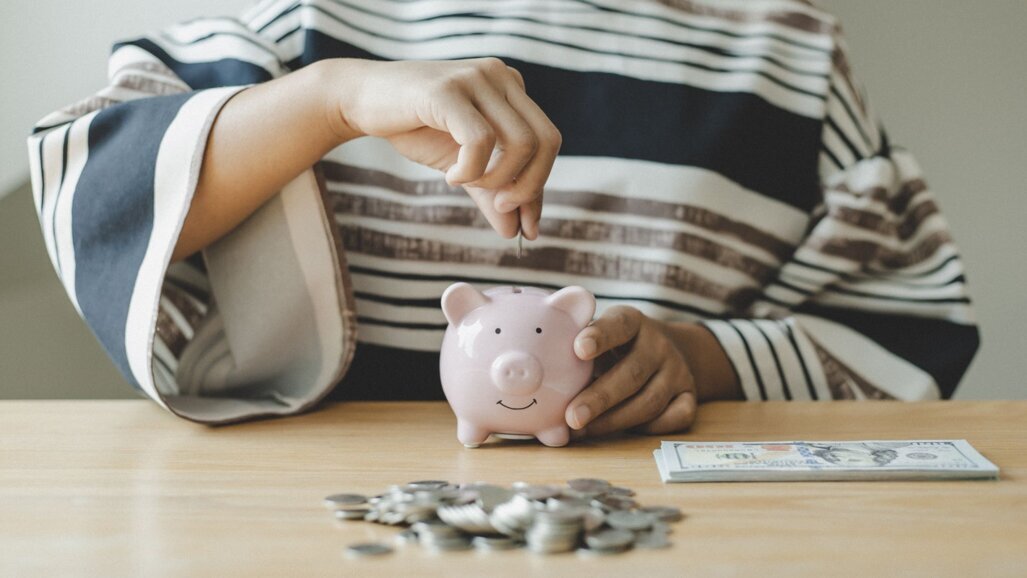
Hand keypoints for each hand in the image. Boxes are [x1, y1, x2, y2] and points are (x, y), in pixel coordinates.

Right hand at [324, 57, 560, 239]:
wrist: (361, 100)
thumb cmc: (414, 127)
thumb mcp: (462, 165)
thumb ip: (491, 194)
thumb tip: (517, 232)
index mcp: (511, 88)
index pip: (547, 141)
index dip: (539, 187)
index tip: (526, 227)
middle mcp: (501, 76)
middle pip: (546, 141)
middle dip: (528, 187)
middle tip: (499, 207)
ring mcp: (476, 79)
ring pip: (520, 143)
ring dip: (495, 178)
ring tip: (465, 182)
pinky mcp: (448, 90)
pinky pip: (480, 142)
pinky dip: (470, 171)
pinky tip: (450, 175)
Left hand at [565, 306, 698, 437]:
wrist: (666, 351)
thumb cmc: (614, 349)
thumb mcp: (598, 337)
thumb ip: (572, 350)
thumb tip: (528, 377)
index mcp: (633, 322)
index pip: (619, 324)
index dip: (600, 336)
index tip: (579, 348)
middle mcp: (659, 345)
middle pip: (632, 373)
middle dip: (600, 398)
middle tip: (572, 416)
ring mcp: (678, 371)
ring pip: (650, 401)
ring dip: (614, 420)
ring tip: (583, 431)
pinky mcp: (690, 396)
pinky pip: (675, 418)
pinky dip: (649, 429)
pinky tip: (620, 433)